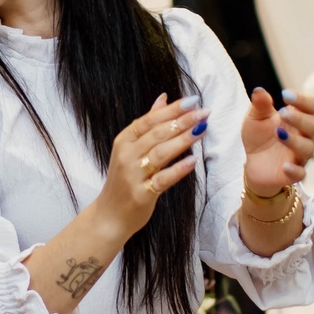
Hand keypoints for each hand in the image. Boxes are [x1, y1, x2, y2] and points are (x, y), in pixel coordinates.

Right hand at [95, 93, 209, 241]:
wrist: (110, 215)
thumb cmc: (125, 180)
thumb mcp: (130, 149)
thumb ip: (148, 125)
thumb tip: (163, 98)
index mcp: (124, 141)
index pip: (148, 120)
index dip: (171, 110)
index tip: (192, 100)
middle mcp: (126, 155)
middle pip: (156, 134)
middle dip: (182, 121)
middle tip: (203, 113)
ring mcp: (133, 175)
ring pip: (160, 153)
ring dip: (183, 140)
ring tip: (202, 130)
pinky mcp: (142, 194)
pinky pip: (163, 179)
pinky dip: (178, 170)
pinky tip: (192, 161)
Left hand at [241, 88, 313, 196]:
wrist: (253, 163)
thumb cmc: (259, 136)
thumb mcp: (255, 118)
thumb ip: (259, 105)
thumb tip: (259, 90)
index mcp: (298, 118)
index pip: (311, 106)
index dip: (302, 100)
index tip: (285, 95)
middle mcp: (305, 136)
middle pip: (312, 125)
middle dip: (299, 119)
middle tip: (283, 113)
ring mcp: (300, 155)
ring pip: (308, 148)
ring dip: (295, 140)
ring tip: (278, 133)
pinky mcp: (294, 173)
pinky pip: (300, 173)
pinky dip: (294, 170)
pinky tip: (284, 165)